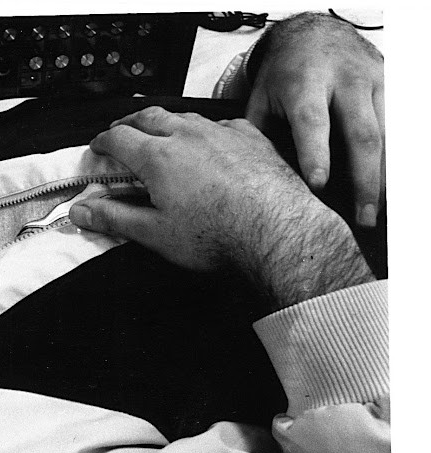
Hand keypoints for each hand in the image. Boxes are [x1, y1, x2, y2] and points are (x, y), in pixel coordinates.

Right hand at [68, 107, 373, 310]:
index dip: (102, 142)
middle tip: (121, 131)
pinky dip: (206, 129)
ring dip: (167, 121)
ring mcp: (222, 131)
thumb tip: (81, 211)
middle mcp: (188, 134)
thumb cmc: (216, 235)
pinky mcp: (252, 137)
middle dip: (130, 122)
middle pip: (150, 116)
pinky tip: (210, 141)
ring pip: (185, 115)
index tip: (97, 147)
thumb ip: (114, 218)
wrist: (278, 232)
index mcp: (158, 156)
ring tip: (161, 132)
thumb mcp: (154, 234)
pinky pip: (222, 123)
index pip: (118, 137)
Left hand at [246, 13, 383, 226]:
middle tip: (362, 217)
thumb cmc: (282, 76)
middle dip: (364, 179)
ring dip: (385, 176)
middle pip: (361, 133)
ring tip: (378, 212)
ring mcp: (374, 81)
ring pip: (387, 134)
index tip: (318, 186)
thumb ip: (260, 136)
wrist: (313, 34)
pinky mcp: (391, 85)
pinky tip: (389, 190)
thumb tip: (254, 181)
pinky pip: (398, 127)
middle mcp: (344, 80)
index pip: (312, 121)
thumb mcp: (261, 99)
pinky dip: (394, 160)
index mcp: (304, 83)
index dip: (316, 154)